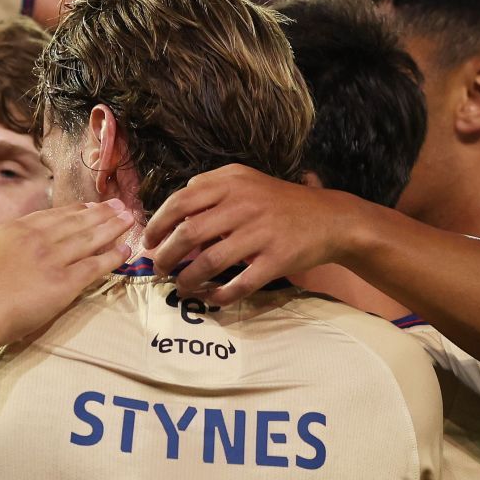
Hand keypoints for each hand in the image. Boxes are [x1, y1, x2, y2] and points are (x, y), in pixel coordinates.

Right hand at [0, 200, 131, 343]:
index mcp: (12, 231)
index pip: (50, 216)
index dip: (74, 211)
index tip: (89, 207)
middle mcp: (35, 239)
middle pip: (76, 223)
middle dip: (101, 214)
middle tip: (119, 207)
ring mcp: (51, 259)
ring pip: (89, 239)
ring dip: (112, 228)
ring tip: (129, 220)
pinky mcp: (63, 283)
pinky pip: (94, 266)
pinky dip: (112, 257)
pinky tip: (125, 250)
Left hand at [142, 165, 364, 305]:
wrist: (331, 219)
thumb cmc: (280, 202)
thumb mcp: (246, 181)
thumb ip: (211, 188)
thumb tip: (174, 207)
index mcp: (232, 183)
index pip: (181, 201)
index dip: (158, 224)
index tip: (148, 241)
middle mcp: (244, 205)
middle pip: (189, 234)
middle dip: (166, 256)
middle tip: (158, 268)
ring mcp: (261, 233)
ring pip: (210, 262)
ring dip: (188, 279)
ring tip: (180, 285)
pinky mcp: (277, 259)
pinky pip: (240, 284)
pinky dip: (220, 295)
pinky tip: (210, 298)